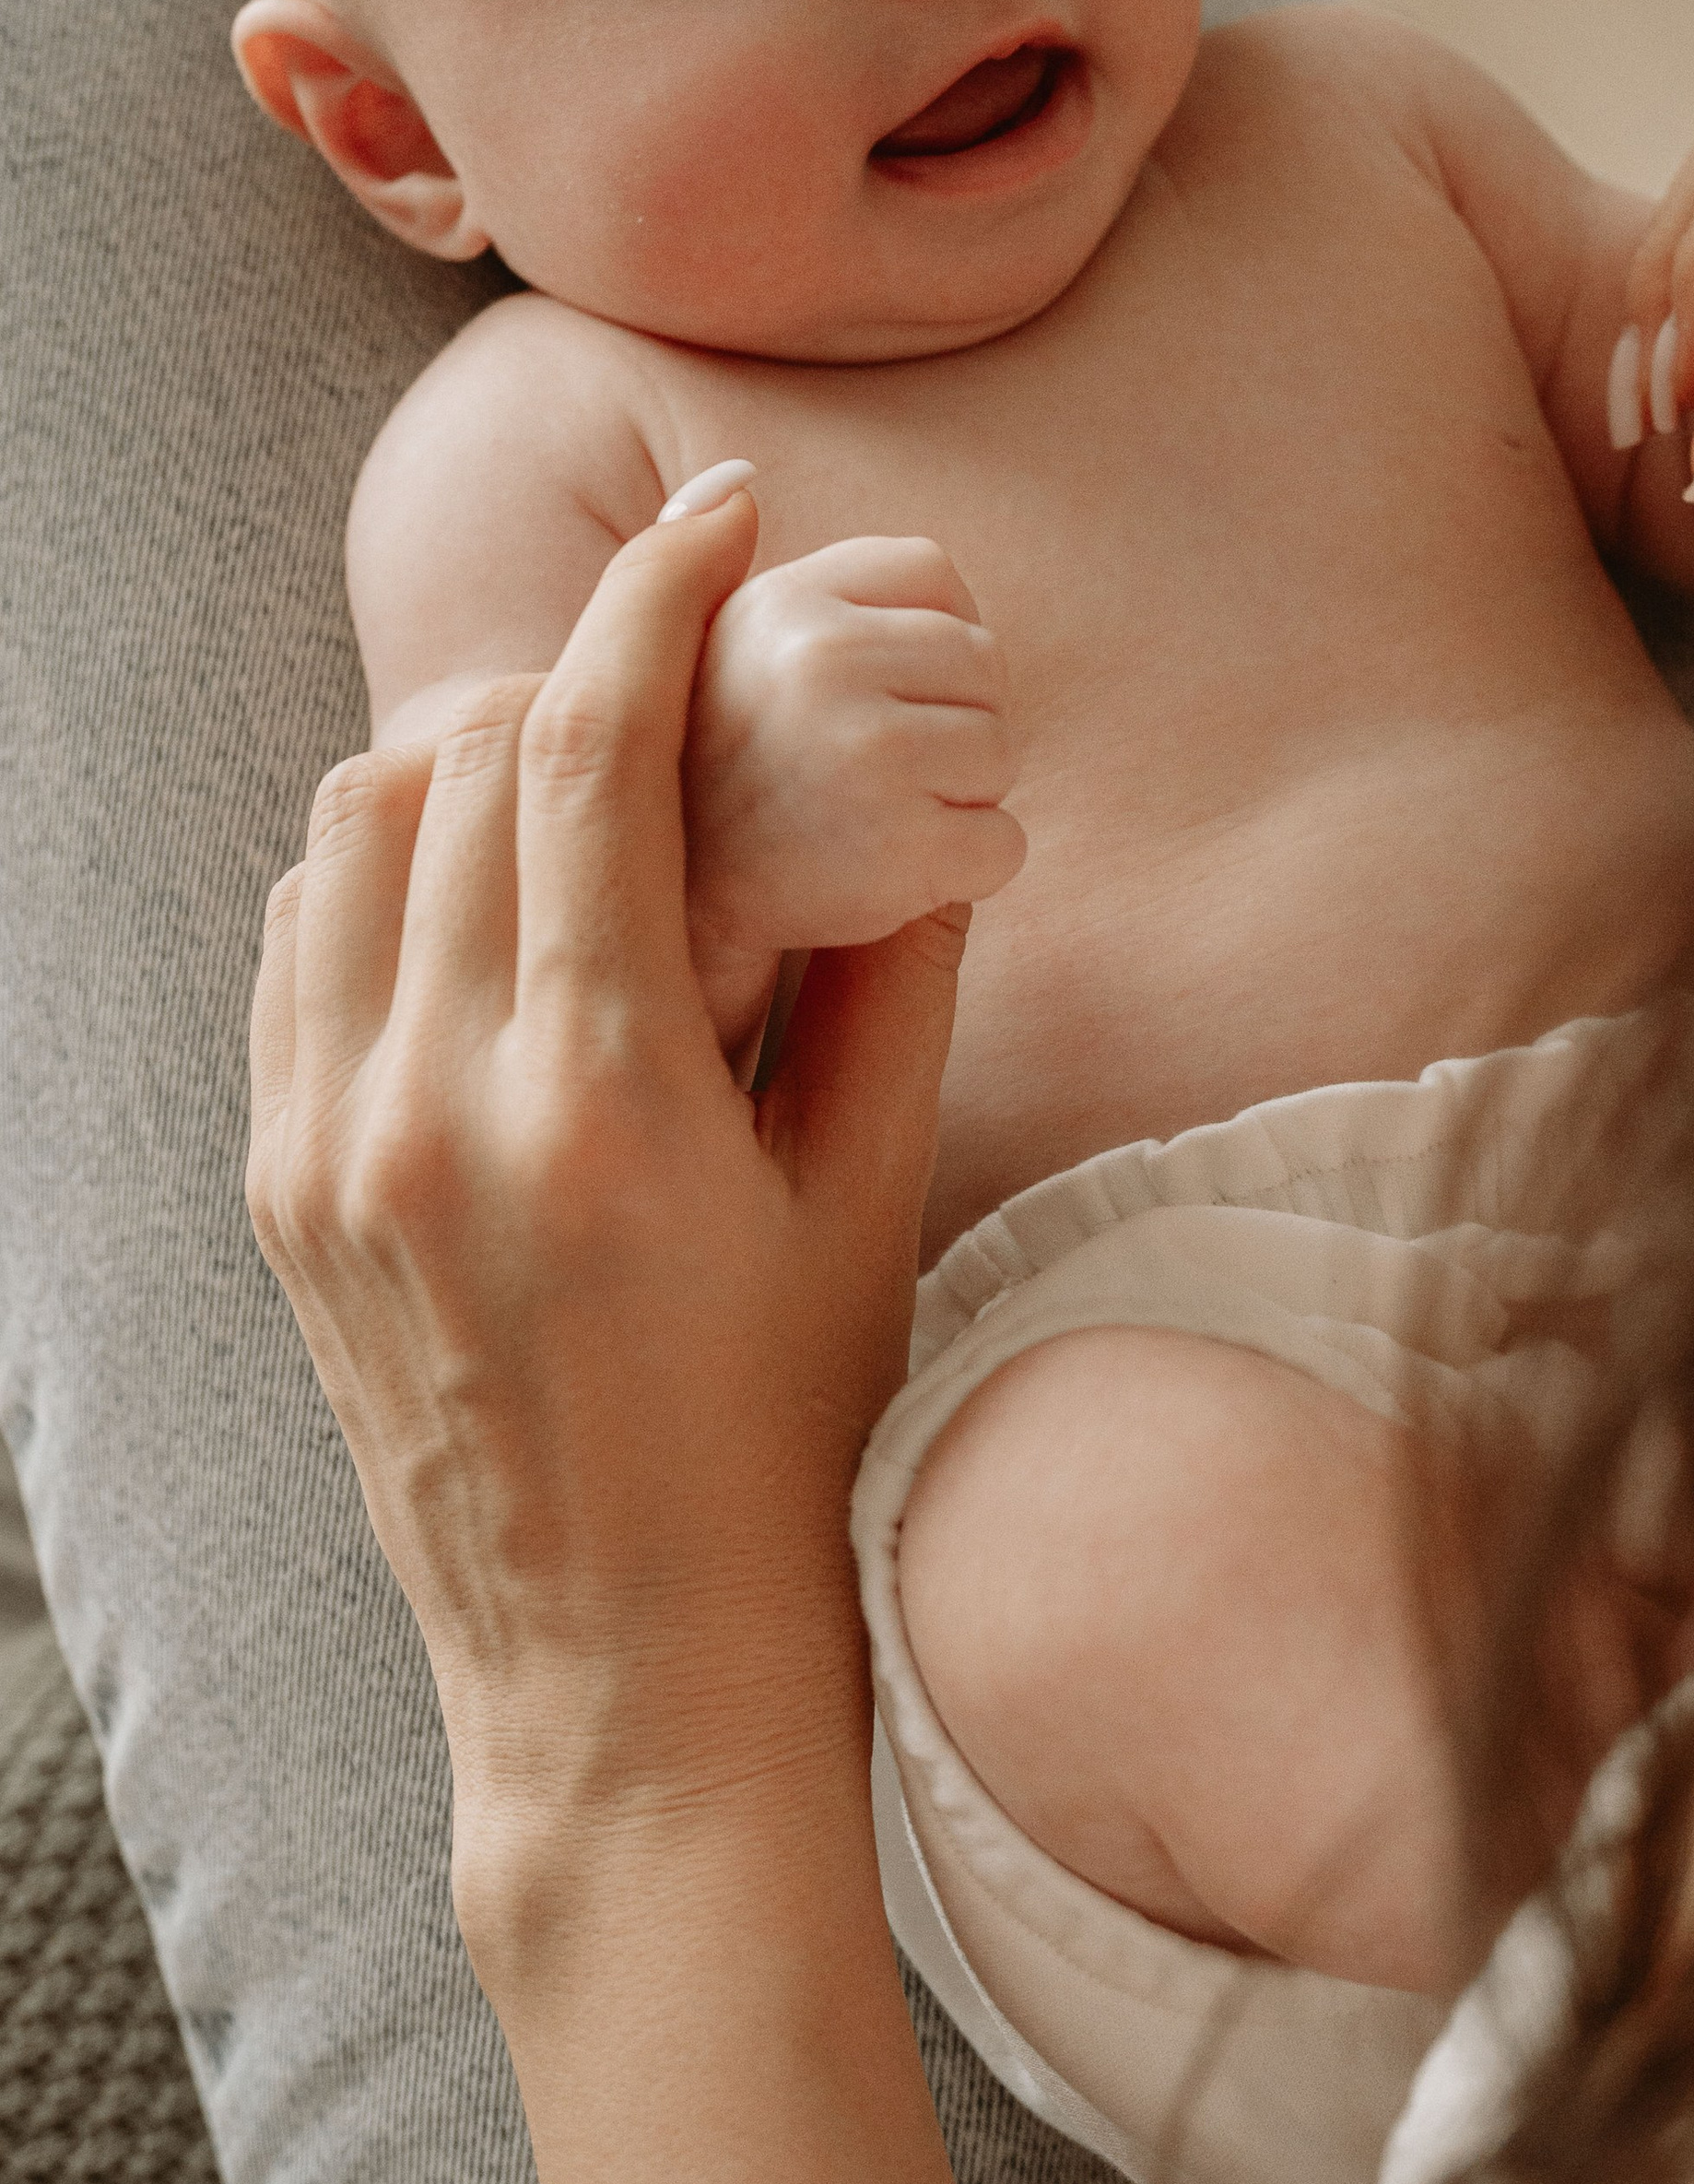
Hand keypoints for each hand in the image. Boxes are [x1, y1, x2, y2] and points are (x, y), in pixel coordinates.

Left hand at [245, 489, 968, 1914]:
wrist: (621, 1671)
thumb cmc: (781, 1441)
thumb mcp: (869, 1206)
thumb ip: (895, 983)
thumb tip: (923, 802)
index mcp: (599, 1103)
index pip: (587, 756)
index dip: (653, 596)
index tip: (718, 512)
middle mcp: (430, 1108)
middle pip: (456, 760)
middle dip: (573, 663)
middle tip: (677, 664)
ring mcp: (329, 1151)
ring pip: (351, 831)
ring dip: (465, 756)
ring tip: (577, 779)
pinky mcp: (281, 1190)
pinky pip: (300, 944)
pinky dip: (383, 868)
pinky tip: (482, 895)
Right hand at [683, 533, 1024, 1010]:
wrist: (666, 916)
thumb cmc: (708, 774)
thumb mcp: (708, 646)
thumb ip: (736, 569)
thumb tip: (733, 485)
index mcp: (786, 601)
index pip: (934, 572)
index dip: (929, 637)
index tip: (880, 691)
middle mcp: (823, 662)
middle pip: (985, 663)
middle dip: (951, 722)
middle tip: (874, 774)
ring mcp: (868, 755)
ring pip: (1001, 752)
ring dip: (962, 795)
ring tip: (875, 819)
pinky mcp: (904, 849)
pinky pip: (1006, 844)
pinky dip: (972, 869)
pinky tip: (896, 875)